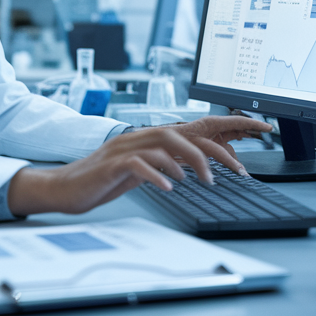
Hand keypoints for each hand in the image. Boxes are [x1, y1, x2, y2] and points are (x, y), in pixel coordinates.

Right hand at [6, 114, 270, 216]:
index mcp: (149, 137)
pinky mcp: (112, 164)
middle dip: (214, 149)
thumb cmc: (102, 179)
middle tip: (236, 170)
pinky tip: (170, 186)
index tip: (250, 140)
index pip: (192, 128)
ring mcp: (124, 148)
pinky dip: (157, 174)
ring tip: (205, 180)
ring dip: (189, 160)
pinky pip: (138, 164)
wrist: (65, 187)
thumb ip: (167, 162)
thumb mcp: (143, 169)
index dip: (222, 130)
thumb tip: (197, 164)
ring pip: (164, 142)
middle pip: (183, 132)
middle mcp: (139, 137)